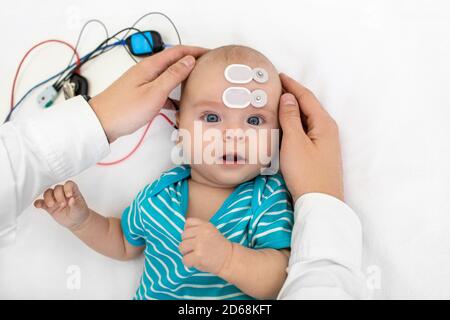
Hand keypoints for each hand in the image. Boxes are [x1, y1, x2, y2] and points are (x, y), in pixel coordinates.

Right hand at [34, 180, 89, 230]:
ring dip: (48, 198)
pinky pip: (41, 202)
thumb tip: (72, 199)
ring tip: (51, 205)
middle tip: (62, 203)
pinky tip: (38, 205)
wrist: (75, 222)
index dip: (67, 188)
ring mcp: (55, 199)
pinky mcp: (48, 206)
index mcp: (72, 190)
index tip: (69, 195)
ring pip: (48, 193)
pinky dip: (38, 203)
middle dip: (58, 195)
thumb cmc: (79, 212)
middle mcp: (63, 193)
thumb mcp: (79, 209)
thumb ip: (75, 204)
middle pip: (57, 188)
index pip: (68, 184)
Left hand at [89, 45, 207, 142]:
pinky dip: (173, 96)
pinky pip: (162, 91)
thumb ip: (173, 76)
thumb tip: (189, 60)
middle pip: (173, 62)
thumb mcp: (154, 92)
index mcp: (150, 66)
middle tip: (207, 69)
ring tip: (197, 86)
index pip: (177, 52)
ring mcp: (143, 83)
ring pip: (168, 77)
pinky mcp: (141, 95)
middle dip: (191, 63)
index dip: (195, 51)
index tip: (210, 55)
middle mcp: (146, 71)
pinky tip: (179, 106)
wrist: (101, 123)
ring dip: (183, 80)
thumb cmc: (125, 109)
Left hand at [179, 218, 232, 274]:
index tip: (194, 238)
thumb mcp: (211, 232)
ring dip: (186, 253)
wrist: (230, 259)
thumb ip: (198, 230)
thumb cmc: (219, 247)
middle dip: (187, 244)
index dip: (189, 231)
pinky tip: (196, 262)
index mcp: (205, 225)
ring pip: (181, 247)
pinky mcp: (198, 255)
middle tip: (195, 249)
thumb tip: (183, 235)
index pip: (188, 222)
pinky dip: (188, 263)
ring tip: (195, 256)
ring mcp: (200, 243)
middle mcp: (202, 232)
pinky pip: (184, 259)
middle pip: (183, 236)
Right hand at [278, 73, 343, 200]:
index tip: (278, 75)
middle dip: (292, 95)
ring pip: (306, 119)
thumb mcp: (295, 142)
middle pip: (308, 106)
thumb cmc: (307, 173)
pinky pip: (305, 130)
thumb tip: (287, 97)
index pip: (306, 97)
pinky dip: (294, 123)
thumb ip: (290, 117)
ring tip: (276, 102)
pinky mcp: (319, 153)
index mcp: (324, 123)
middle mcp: (327, 129)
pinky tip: (284, 125)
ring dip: (292, 109)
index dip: (291, 85)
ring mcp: (325, 142)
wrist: (320, 203)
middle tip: (273, 87)